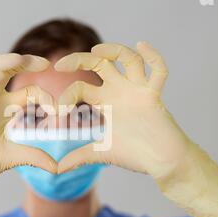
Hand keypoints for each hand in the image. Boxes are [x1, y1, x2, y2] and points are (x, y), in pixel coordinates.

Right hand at [0, 54, 56, 216]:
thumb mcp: (14, 156)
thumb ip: (36, 157)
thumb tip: (59, 168)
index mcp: (6, 109)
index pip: (30, 92)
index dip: (45, 97)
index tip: (59, 110)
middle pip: (9, 70)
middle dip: (26, 63)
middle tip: (45, 63)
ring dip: (4, 62)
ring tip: (20, 60)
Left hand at [55, 42, 217, 216]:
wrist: (161, 161)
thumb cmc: (134, 153)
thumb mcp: (100, 152)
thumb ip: (78, 157)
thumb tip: (56, 170)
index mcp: (105, 102)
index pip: (81, 88)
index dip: (67, 95)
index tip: (58, 111)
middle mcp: (120, 91)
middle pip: (100, 64)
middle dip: (80, 59)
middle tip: (61, 65)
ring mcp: (138, 91)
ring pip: (128, 60)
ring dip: (114, 50)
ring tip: (96, 50)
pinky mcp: (154, 96)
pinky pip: (158, 71)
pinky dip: (153, 56)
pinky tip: (142, 45)